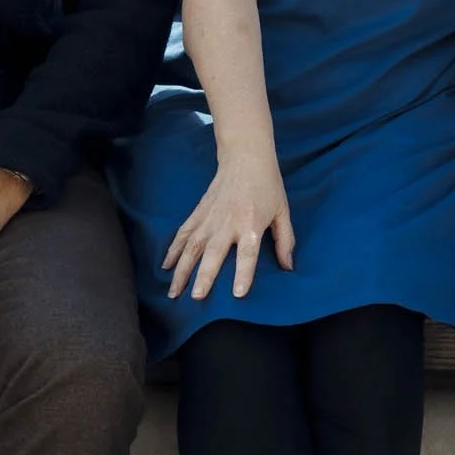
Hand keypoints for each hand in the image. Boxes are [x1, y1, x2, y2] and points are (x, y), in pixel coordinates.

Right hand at [163, 148, 295, 300]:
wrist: (245, 157)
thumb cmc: (268, 185)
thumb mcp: (282, 212)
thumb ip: (285, 240)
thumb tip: (289, 267)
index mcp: (251, 224)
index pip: (248, 253)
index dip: (243, 273)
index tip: (237, 294)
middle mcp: (228, 222)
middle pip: (213, 252)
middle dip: (204, 275)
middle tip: (196, 297)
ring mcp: (210, 217)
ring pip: (192, 246)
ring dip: (181, 270)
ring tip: (174, 292)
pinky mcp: (198, 212)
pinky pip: (183, 233)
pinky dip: (172, 250)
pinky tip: (165, 266)